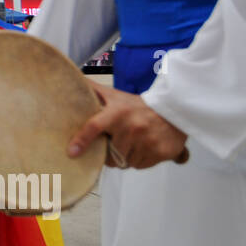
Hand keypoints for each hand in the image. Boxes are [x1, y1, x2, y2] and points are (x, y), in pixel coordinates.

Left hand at [69, 80, 188, 168]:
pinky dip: (140, 160)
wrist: (173, 109)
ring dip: (126, 157)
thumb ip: (94, 91)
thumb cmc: (137, 105)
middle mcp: (132, 127)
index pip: (95, 126)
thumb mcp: (115, 96)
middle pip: (111, 153)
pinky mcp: (160, 152)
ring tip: (132, 143)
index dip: (82, 140)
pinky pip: (141, 165)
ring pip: (126, 162)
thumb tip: (72, 79)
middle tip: (116, 142)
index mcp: (117, 113)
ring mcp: (147, 141)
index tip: (72, 152)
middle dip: (111, 152)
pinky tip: (144, 147)